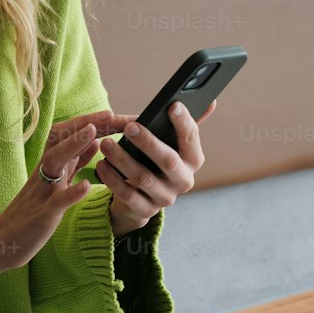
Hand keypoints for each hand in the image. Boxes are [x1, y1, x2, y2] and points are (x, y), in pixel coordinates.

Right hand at [0, 111, 126, 276]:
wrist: (2, 241)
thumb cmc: (30, 213)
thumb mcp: (55, 183)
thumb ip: (74, 163)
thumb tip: (95, 141)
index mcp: (49, 166)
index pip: (67, 136)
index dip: (88, 123)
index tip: (111, 113)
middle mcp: (43, 173)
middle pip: (60, 139)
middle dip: (83, 124)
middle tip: (108, 113)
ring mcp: (41, 192)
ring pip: (54, 162)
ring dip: (73, 145)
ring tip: (93, 133)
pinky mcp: (42, 215)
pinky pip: (56, 202)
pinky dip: (71, 192)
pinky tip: (86, 185)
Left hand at [96, 98, 217, 235]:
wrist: (142, 197)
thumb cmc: (156, 160)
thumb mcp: (170, 144)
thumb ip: (184, 125)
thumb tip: (211, 101)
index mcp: (193, 160)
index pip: (191, 139)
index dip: (184, 122)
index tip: (172, 105)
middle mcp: (183, 180)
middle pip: (168, 160)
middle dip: (148, 142)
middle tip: (130, 126)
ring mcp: (165, 198)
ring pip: (143, 178)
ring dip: (123, 159)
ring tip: (106, 143)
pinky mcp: (145, 211)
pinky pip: (127, 195)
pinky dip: (112, 179)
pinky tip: (101, 165)